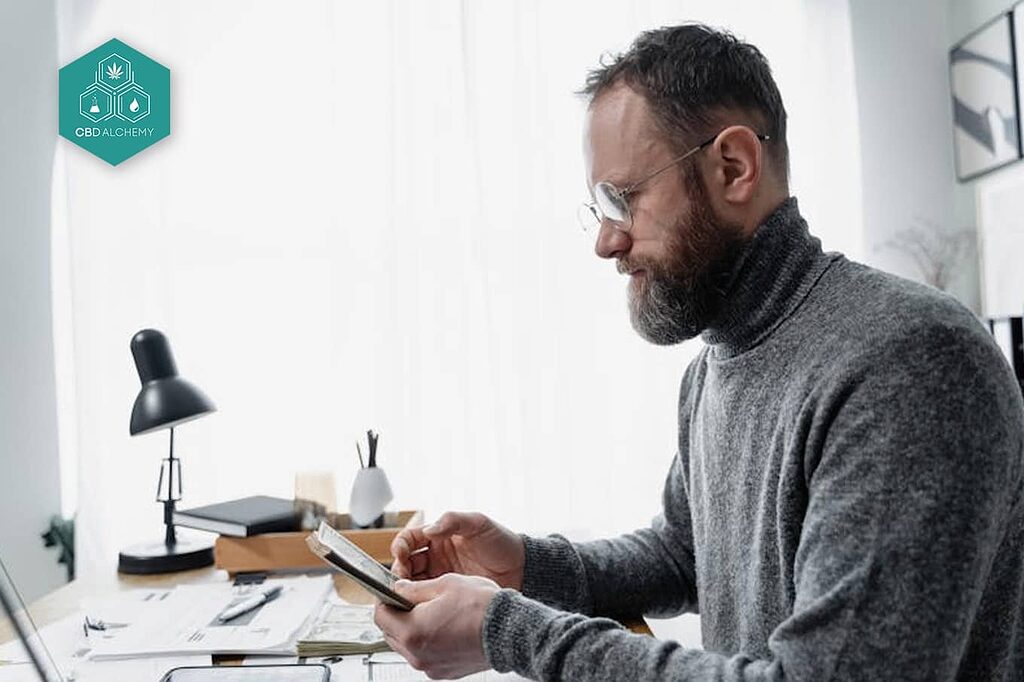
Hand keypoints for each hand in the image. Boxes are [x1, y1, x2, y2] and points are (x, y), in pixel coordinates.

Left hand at [374, 574, 499, 678]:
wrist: (510, 631)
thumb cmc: (483, 608)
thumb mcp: (445, 584)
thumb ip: (414, 588)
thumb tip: (398, 588)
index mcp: (413, 631)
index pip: (380, 615)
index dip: (384, 599)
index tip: (392, 591)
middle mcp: (417, 654)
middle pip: (391, 632)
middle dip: (397, 614)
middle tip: (412, 599)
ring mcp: (430, 667)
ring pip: (407, 645)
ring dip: (412, 628)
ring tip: (432, 612)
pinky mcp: (443, 672)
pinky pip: (425, 655)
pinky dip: (428, 641)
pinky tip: (444, 627)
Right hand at [390, 511, 524, 589]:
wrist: (522, 569)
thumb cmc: (501, 542)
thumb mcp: (479, 524)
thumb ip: (453, 521)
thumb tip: (429, 530)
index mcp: (439, 536)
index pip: (409, 539)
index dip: (400, 546)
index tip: (400, 554)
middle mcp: (435, 556)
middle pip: (405, 563)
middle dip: (399, 570)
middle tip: (401, 580)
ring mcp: (440, 576)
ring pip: (412, 582)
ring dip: (405, 588)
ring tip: (408, 594)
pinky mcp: (447, 594)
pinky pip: (426, 598)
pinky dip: (419, 601)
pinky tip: (420, 604)